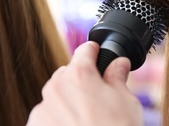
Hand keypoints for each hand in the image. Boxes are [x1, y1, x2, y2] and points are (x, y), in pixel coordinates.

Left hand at [27, 42, 142, 125]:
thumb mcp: (126, 101)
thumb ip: (118, 76)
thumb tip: (119, 63)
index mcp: (79, 74)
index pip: (85, 50)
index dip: (95, 51)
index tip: (98, 54)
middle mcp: (56, 88)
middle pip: (68, 73)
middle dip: (81, 80)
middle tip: (96, 96)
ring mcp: (42, 109)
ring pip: (56, 95)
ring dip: (67, 99)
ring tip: (85, 118)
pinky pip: (46, 114)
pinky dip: (57, 118)